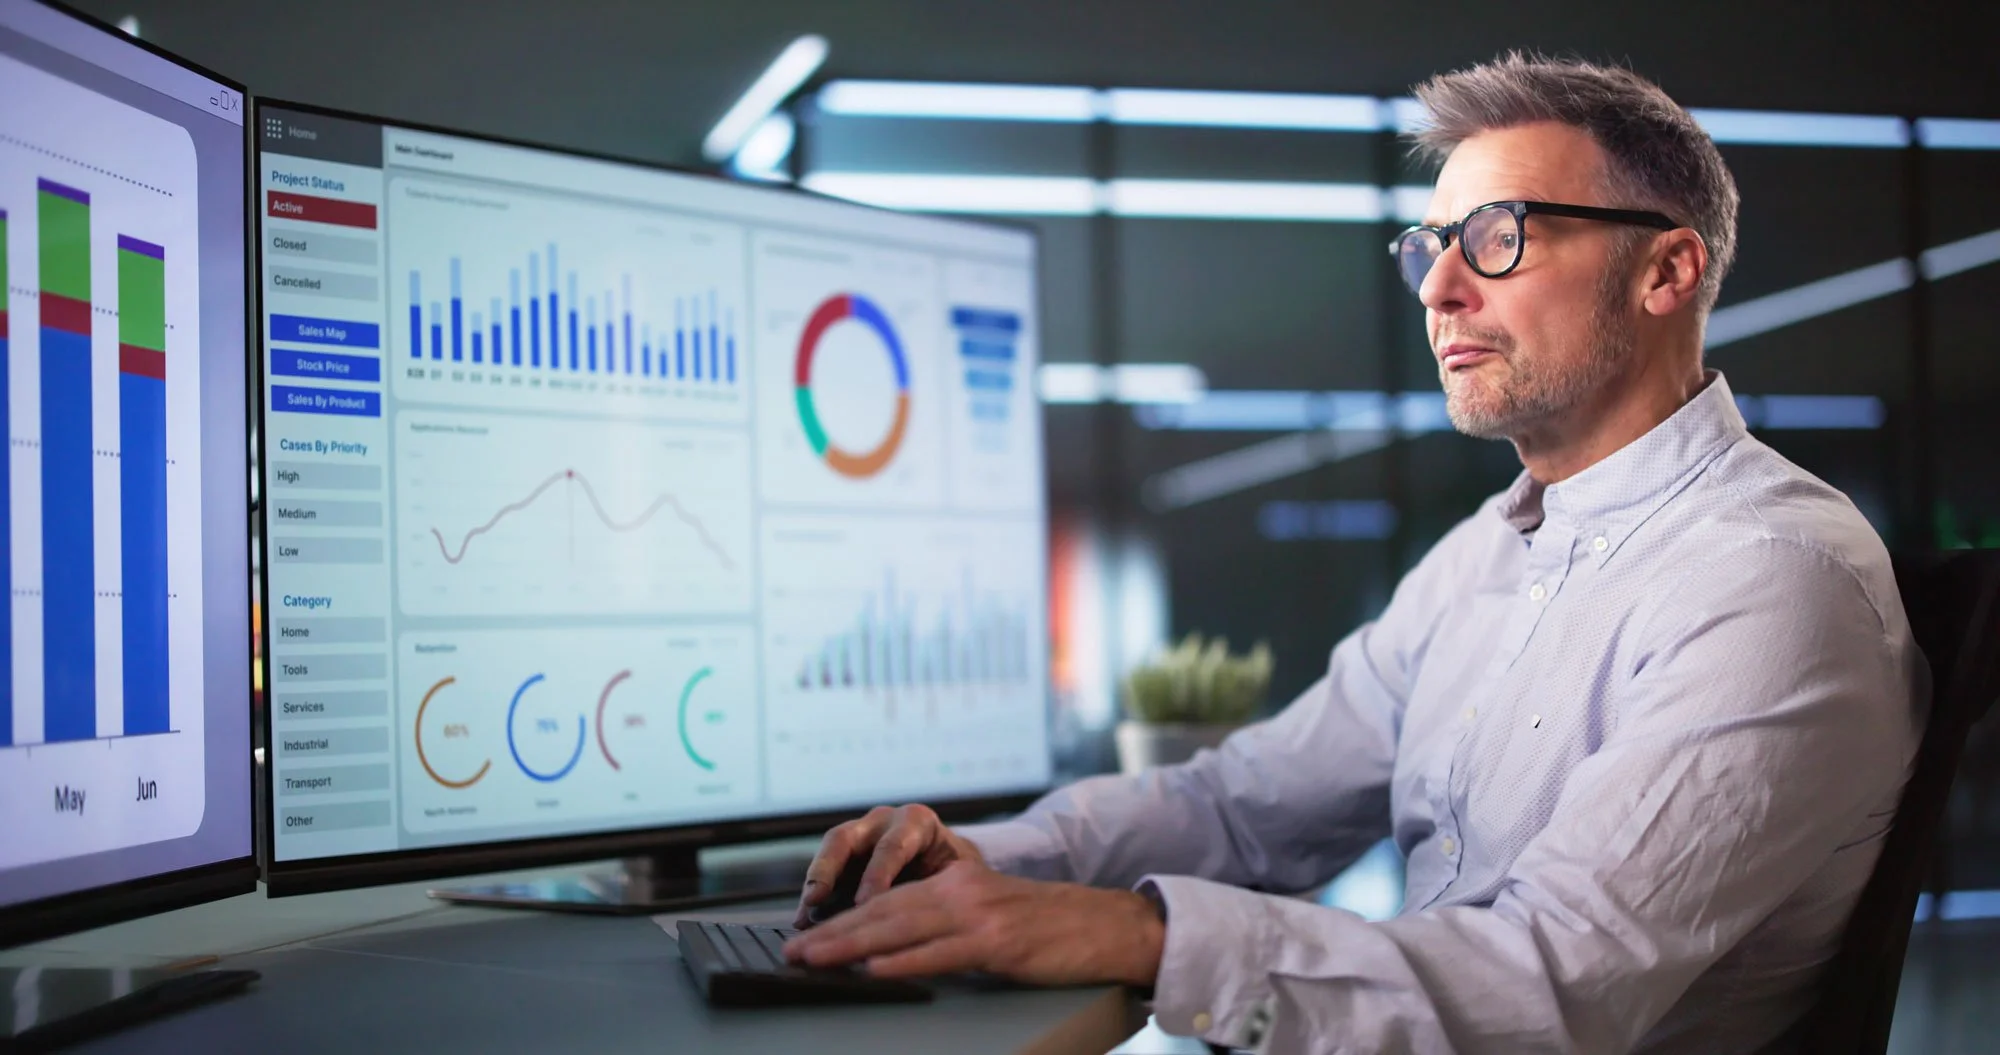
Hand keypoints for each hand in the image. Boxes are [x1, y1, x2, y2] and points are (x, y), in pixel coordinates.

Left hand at [782, 859, 1165, 987]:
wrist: (1105, 926)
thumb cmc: (1049, 929)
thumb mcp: (990, 918)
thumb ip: (946, 928)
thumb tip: (894, 954)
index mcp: (955, 882)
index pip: (886, 902)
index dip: (842, 921)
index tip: (807, 938)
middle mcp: (960, 891)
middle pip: (882, 912)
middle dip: (832, 933)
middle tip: (793, 950)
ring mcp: (978, 915)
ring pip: (900, 928)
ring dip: (850, 946)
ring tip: (815, 959)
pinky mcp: (997, 941)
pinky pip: (938, 953)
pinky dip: (902, 962)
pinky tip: (874, 969)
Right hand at [794, 803, 988, 926]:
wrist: (954, 865)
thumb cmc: (959, 870)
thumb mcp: (960, 875)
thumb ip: (943, 888)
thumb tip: (924, 919)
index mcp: (916, 822)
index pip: (893, 846)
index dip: (876, 875)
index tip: (865, 903)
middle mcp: (883, 823)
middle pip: (846, 839)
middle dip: (828, 869)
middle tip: (815, 898)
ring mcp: (860, 836)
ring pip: (829, 852)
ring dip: (815, 884)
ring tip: (803, 915)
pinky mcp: (845, 856)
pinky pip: (823, 873)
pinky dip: (813, 898)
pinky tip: (803, 922)